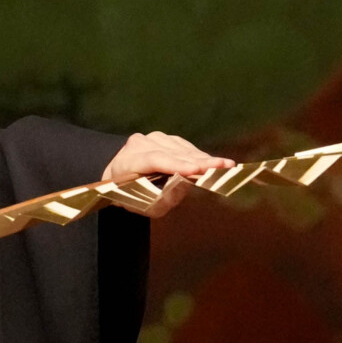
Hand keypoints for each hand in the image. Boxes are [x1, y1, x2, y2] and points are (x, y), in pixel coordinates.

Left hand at [101, 130, 231, 218]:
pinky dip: (197, 154)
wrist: (116, 177)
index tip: (197, 170)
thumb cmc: (129, 195)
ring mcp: (151, 138)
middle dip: (199, 160)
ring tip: (223, 165)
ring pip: (180, 148)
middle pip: (172, 152)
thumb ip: (162, 198)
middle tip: (225, 166)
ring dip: (202, 157)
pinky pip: (182, 146)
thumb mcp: (143, 204)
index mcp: (127, 161)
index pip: (155, 160)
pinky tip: (211, 162)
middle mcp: (139, 144)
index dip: (177, 164)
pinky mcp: (162, 137)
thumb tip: (184, 185)